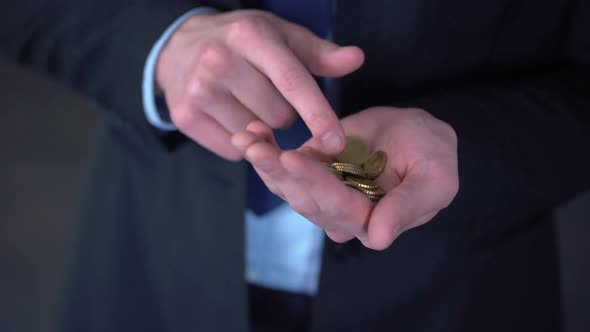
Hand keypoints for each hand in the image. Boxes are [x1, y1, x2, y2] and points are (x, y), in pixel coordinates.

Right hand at [156, 10, 363, 159]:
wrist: (180, 46)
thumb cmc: (242, 42)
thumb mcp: (280, 36)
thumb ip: (320, 53)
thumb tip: (356, 59)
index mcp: (250, 36)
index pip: (292, 82)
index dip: (318, 115)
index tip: (336, 142)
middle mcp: (219, 60)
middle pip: (278, 116)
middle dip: (284, 113)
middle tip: (268, 93)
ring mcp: (198, 90)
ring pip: (257, 135)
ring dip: (262, 127)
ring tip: (247, 101)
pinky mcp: (185, 116)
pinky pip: (233, 149)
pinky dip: (241, 140)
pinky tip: (230, 114)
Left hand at [232, 107, 458, 249]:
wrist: (415, 133)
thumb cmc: (433, 156)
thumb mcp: (436, 179)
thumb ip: (409, 207)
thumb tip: (378, 239)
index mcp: (372, 222)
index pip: (339, 206)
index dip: (315, 184)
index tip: (292, 159)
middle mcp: (340, 215)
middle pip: (305, 199)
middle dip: (279, 173)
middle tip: (254, 148)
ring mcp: (322, 194)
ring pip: (288, 186)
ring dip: (264, 163)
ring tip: (244, 140)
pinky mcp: (310, 173)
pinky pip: (284, 167)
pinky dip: (266, 151)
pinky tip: (249, 134)